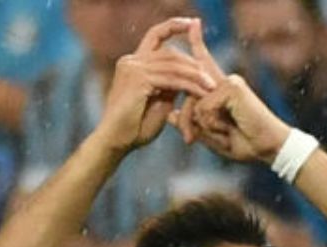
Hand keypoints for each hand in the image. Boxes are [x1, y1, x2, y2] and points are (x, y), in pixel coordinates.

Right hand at [95, 18, 216, 155]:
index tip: (192, 23)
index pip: (155, 36)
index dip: (173, 26)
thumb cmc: (134, 128)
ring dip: (195, 77)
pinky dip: (189, 86)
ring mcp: (133, 68)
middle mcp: (131, 61)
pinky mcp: (138, 79)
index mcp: (132, 63)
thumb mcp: (158, 102)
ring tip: (211, 88)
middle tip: (211, 79)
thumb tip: (188, 76)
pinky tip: (201, 94)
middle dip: (193, 65)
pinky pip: (171, 79)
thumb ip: (169, 85)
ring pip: (173, 65)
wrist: (115, 143)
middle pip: (170, 53)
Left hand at [177, 22, 289, 161]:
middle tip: (189, 140)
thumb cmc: (243, 142)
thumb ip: (190, 123)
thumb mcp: (210, 134)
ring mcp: (228, 81)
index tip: (194, 24)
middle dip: (185, 121)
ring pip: (195, 103)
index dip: (197, 43)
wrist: (267, 148)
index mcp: (219, 88)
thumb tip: (169, 115)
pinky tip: (229, 127)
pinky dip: (213, 123)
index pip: (203, 63)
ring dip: (203, 126)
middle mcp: (223, 80)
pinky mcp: (232, 87)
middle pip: (188, 92)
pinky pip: (205, 107)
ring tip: (222, 133)